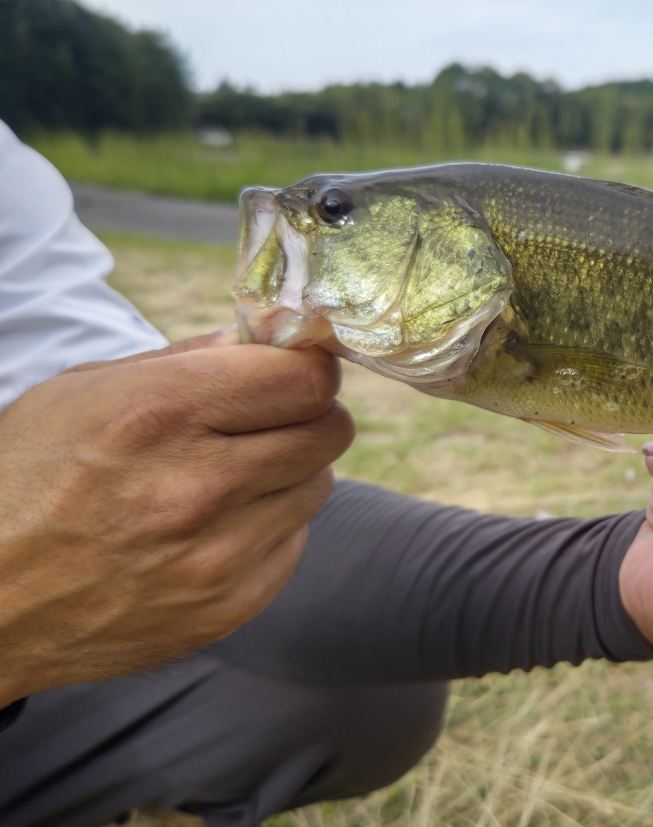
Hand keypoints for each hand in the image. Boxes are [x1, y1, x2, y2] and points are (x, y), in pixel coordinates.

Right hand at [0, 331, 354, 703]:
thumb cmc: (24, 480)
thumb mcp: (83, 391)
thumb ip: (188, 360)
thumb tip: (268, 338)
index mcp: (159, 414)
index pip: (306, 380)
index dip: (305, 370)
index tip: (290, 373)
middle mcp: (197, 485)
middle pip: (329, 430)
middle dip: (306, 416)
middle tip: (269, 420)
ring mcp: (217, 554)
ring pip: (318, 485)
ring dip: (288, 473)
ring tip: (226, 478)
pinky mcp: (228, 606)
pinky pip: (294, 543)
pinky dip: (269, 529)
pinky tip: (213, 528)